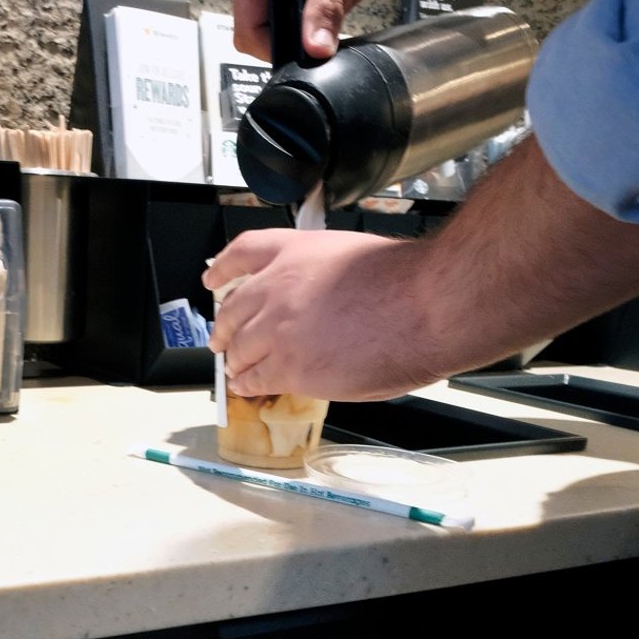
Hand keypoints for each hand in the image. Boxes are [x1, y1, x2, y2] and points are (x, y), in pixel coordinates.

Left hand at [203, 226, 437, 401]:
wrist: (426, 305)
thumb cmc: (407, 282)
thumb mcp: (353, 256)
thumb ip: (322, 276)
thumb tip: (316, 298)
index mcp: (295, 251)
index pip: (243, 253)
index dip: (223, 267)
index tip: (213, 276)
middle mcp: (277, 286)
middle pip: (232, 309)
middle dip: (225, 327)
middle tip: (222, 337)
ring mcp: (278, 328)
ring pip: (239, 347)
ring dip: (235, 359)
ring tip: (235, 368)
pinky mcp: (289, 367)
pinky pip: (255, 378)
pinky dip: (246, 384)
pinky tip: (245, 387)